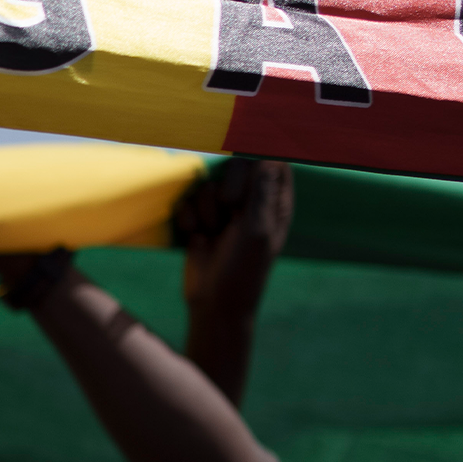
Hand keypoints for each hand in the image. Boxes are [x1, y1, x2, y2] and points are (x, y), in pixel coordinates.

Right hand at [175, 157, 293, 320]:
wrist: (213, 303)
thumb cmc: (243, 271)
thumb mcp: (257, 232)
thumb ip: (261, 194)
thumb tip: (267, 158)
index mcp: (275, 204)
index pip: (272, 163)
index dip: (259, 159)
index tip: (247, 166)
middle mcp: (250, 202)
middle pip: (236, 166)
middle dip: (226, 188)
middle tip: (229, 210)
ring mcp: (223, 211)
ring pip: (208, 185)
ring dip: (206, 210)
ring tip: (213, 234)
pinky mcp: (199, 220)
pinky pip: (187, 202)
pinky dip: (189, 220)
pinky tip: (197, 239)